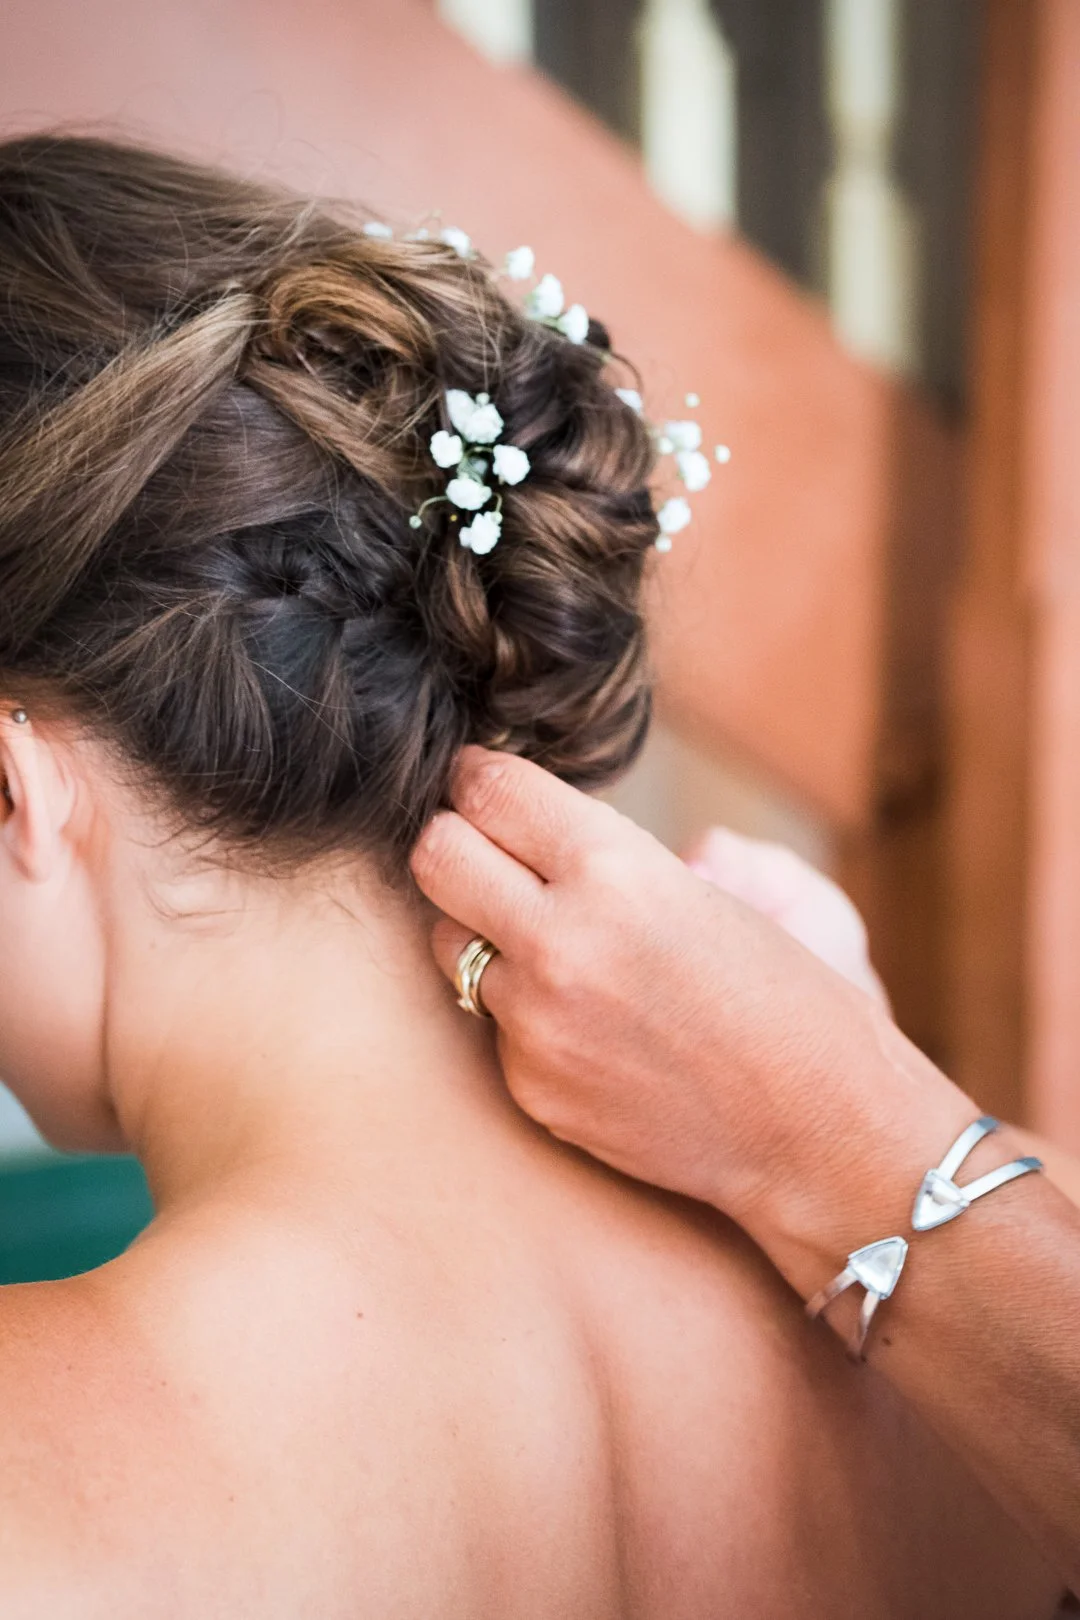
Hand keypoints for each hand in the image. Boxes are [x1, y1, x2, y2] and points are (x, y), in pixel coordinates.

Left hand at [411, 750, 969, 1266]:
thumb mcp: (697, 893)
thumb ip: (600, 855)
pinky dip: (524, 1011)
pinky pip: (493, 1024)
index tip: (481, 782)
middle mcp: (558, 941)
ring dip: (481, 931)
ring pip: (449, 943)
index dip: (480, 779)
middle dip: (454, 840)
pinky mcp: (531, 1086)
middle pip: (434, 855)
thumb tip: (521, 825)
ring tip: (548, 943)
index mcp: (612, 870)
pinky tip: (589, 1022)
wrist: (820, 1129)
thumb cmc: (785, 997)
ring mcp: (537, 1022)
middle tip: (483, 846)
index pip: (487, 790)